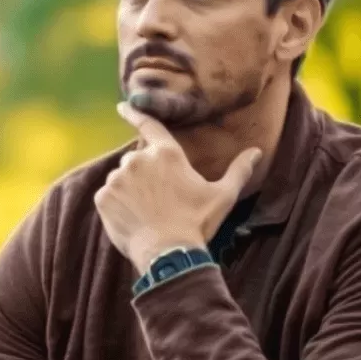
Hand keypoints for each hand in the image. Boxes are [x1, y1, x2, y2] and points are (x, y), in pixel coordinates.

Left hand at [94, 103, 262, 273]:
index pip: (149, 125)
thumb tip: (256, 151)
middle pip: (137, 160)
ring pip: (120, 178)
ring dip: (129, 190)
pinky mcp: (103, 197)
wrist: (168, 254)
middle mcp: (139, 159)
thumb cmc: (197, 224)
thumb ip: (239, 170)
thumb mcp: (223, 196)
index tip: (122, 106)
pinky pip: (107, 196)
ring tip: (145, 213)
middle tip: (157, 201)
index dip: (134, 113)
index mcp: (167, 154)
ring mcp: (118, 177)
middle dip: (144, 175)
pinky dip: (115, 205)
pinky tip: (130, 219)